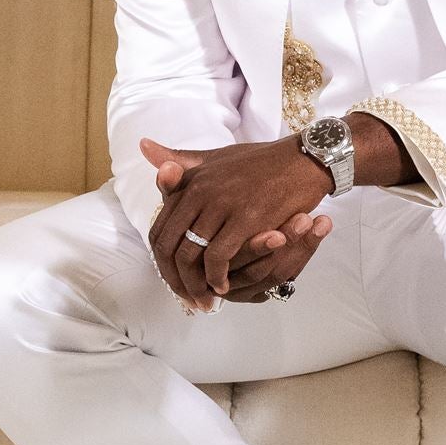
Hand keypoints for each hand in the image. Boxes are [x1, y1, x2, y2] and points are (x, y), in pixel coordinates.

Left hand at [140, 134, 333, 305]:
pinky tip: (223, 286)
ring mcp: (222, 205)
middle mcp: (200, 192)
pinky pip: (218, 257)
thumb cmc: (259, 163)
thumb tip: (142, 145)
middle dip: (174, 279)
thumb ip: (181, 161)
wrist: (302, 161)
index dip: (162, 261)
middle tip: (186, 298)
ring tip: (204, 299)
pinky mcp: (246, 218)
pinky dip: (217, 277)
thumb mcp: (215, 159)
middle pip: (169, 247)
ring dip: (194, 284)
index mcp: (190, 181)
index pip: (160, 230)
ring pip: (190, 255)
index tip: (173, 279)